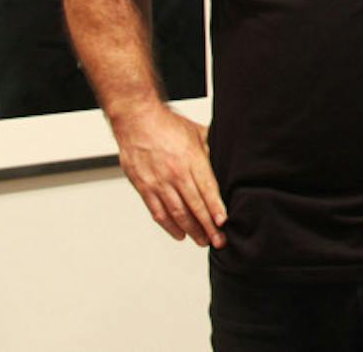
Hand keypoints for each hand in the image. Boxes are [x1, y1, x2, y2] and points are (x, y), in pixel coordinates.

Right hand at [111, 103, 227, 247]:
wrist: (137, 120)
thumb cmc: (167, 124)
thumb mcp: (196, 132)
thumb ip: (211, 149)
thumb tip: (225, 160)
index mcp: (190, 158)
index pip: (206, 188)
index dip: (215, 207)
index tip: (223, 222)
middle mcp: (175, 173)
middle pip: (194, 205)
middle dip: (208, 226)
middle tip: (219, 241)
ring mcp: (158, 182)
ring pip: (177, 213)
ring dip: (191, 230)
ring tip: (203, 241)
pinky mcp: (144, 187)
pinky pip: (158, 212)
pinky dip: (169, 226)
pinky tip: (180, 234)